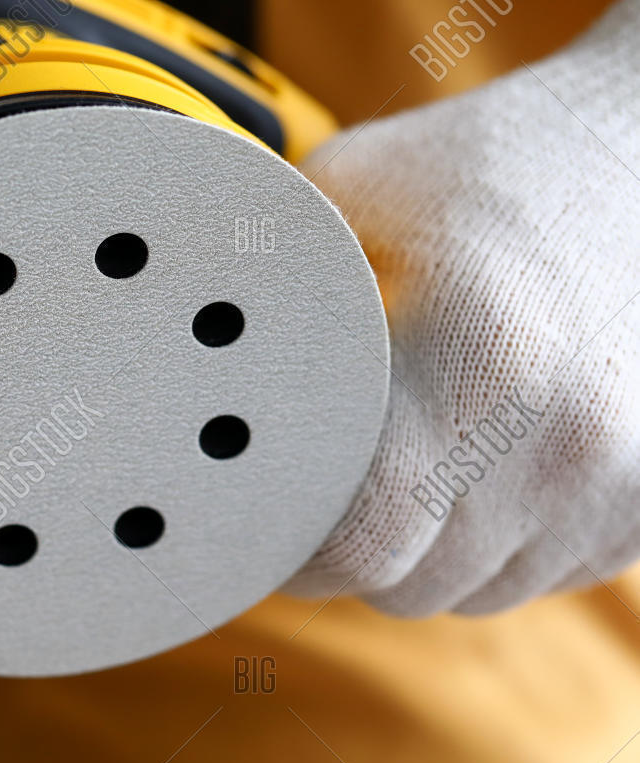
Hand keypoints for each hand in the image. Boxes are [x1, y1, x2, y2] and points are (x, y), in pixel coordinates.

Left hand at [285, 0, 639, 615]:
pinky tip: (475, 470)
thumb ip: (268, 278)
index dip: (288, 551)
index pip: (354, 545)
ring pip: (471, 593)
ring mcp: (623, 483)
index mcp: (480, 366)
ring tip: (398, 471)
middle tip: (310, 499)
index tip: (254, 523)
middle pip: (405, 585)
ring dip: (417, 558)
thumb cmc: (497, 162)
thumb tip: (175, 356)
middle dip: (341, 558)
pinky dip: (492, 548)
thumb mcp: (359, 185)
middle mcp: (563, 445)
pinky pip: (541, 578)